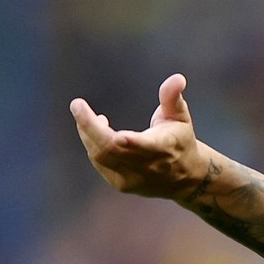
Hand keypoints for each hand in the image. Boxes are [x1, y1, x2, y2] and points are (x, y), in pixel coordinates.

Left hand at [71, 73, 211, 198]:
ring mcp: (134, 178)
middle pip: (111, 149)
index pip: (144, 147)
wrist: (186, 178)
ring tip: (86, 115)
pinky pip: (99, 163)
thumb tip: (177, 78)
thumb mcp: (180, 117)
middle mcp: (148, 167)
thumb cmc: (181, 140)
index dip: (129, 141)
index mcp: (165, 148)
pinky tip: (97, 132)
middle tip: (77, 105)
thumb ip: (172, 98)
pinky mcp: (123, 185)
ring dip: (88, 133)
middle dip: (90, 126)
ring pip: (100, 156)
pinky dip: (93, 145)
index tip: (110, 127)